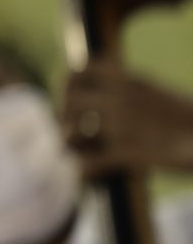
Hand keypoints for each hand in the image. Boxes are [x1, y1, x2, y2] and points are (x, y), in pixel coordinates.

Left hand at [63, 63, 192, 177]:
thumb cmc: (184, 121)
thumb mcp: (151, 93)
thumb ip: (121, 91)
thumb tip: (87, 93)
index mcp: (128, 79)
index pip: (77, 70)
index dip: (67, 86)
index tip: (73, 99)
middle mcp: (121, 98)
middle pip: (67, 100)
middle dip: (62, 117)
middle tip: (72, 130)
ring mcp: (123, 126)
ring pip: (70, 131)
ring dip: (68, 143)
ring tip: (79, 150)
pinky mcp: (130, 154)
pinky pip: (87, 163)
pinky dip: (83, 170)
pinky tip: (90, 173)